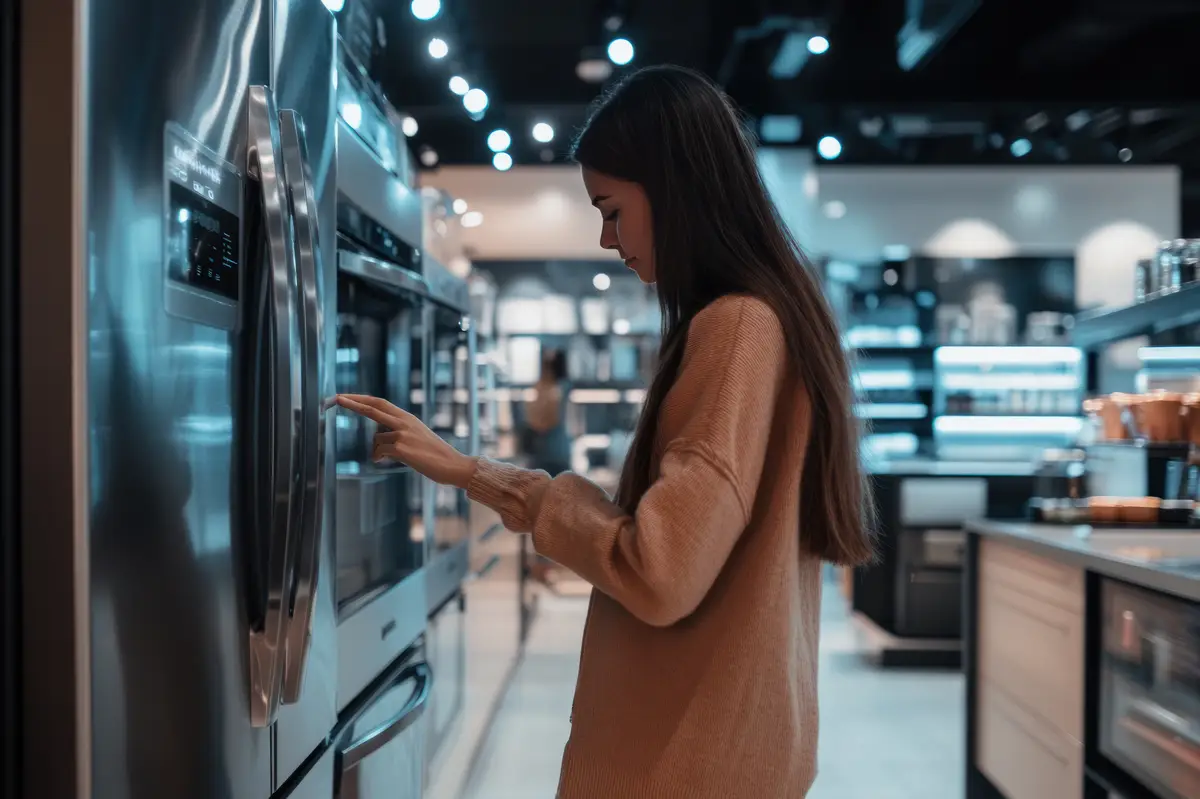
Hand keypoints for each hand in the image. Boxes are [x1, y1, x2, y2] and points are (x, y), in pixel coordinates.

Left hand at [335, 394, 476, 488]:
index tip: (345, 396)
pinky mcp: (401, 447)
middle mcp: (404, 422)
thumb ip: (398, 432)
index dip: (361, 399)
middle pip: (373, 408)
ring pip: (376, 439)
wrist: (452, 464)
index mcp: (407, 417)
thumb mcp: (416, 437)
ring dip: (378, 450)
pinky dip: (380, 458)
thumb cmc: (434, 454)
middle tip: (335, 398)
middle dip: (352, 403)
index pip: (379, 403)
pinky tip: (389, 462)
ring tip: (391, 458)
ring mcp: (402, 433)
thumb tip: (377, 440)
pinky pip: (379, 452)